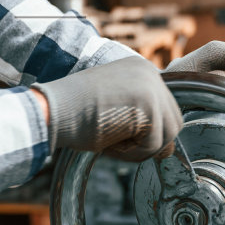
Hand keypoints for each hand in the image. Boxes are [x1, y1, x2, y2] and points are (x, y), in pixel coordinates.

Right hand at [33, 56, 182, 162]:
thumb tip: (168, 151)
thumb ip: (144, 124)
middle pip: (173, 121)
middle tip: (116, 143)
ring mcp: (152, 88)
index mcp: (141, 69)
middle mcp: (150, 73)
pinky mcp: (149, 107)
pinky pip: (153, 146)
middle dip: (148, 141)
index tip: (118, 134)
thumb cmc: (73, 113)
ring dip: (140, 149)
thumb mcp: (115, 114)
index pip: (164, 109)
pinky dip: (131, 154)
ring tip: (111, 142)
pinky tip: (108, 143)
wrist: (50, 110)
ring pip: (167, 135)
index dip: (145, 131)